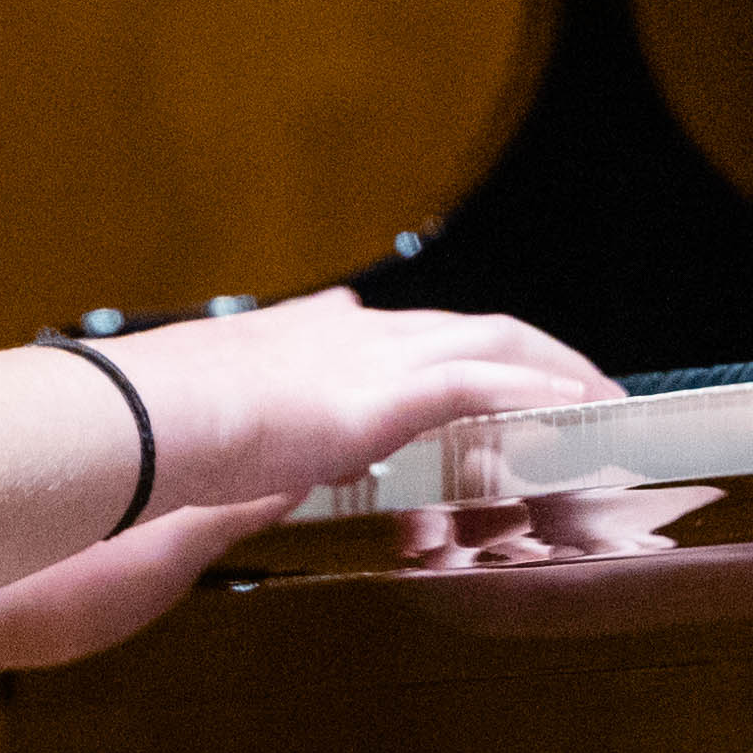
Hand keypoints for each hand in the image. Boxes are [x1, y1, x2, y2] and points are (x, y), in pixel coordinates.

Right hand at [110, 285, 613, 513]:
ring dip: (556, 369)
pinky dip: (535, 390)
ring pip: (494, 342)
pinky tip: (576, 408)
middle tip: (582, 385)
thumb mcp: (222, 404)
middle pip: (472, 328)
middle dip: (534, 353)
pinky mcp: (385, 394)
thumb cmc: (167, 424)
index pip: (413, 335)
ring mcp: (373, 356)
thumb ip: (265, 400)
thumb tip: (282, 403)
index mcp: (318, 335)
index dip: (464, 351)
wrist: (147, 418)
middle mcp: (356, 331)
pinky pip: (486, 382)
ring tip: (604, 399)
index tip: (497, 365)